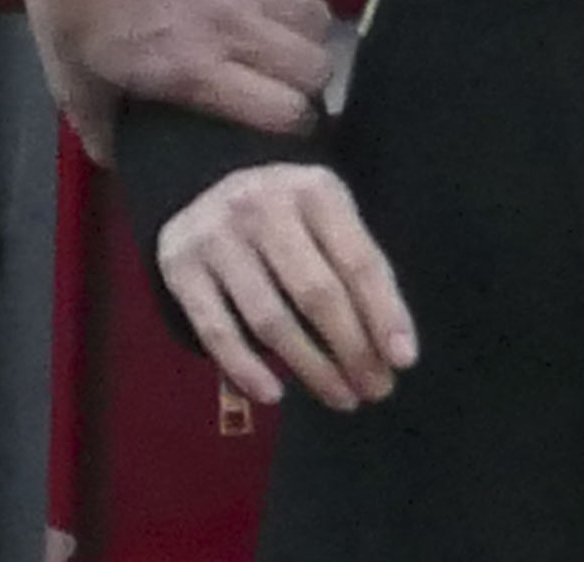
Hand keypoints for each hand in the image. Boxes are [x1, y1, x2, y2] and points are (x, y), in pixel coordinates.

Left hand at [14, 0, 338, 152]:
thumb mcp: (70, 74)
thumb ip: (98, 125)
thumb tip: (116, 163)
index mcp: (198, 68)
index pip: (286, 112)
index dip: (292, 126)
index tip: (282, 125)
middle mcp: (239, 25)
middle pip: (318, 66)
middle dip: (307, 84)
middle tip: (283, 82)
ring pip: (317, 16)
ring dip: (303, 35)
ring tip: (281, 36)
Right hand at [155, 161, 415, 411]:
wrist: (202, 187)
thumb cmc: (287, 216)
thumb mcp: (327, 220)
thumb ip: (359, 272)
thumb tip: (395, 350)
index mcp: (314, 190)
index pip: (358, 261)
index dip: (384, 314)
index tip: (403, 361)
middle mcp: (263, 205)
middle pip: (316, 293)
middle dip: (352, 350)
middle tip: (375, 390)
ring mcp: (217, 235)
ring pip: (270, 319)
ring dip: (311, 368)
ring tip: (341, 397)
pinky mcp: (180, 267)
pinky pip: (216, 330)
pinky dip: (246, 368)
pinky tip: (274, 394)